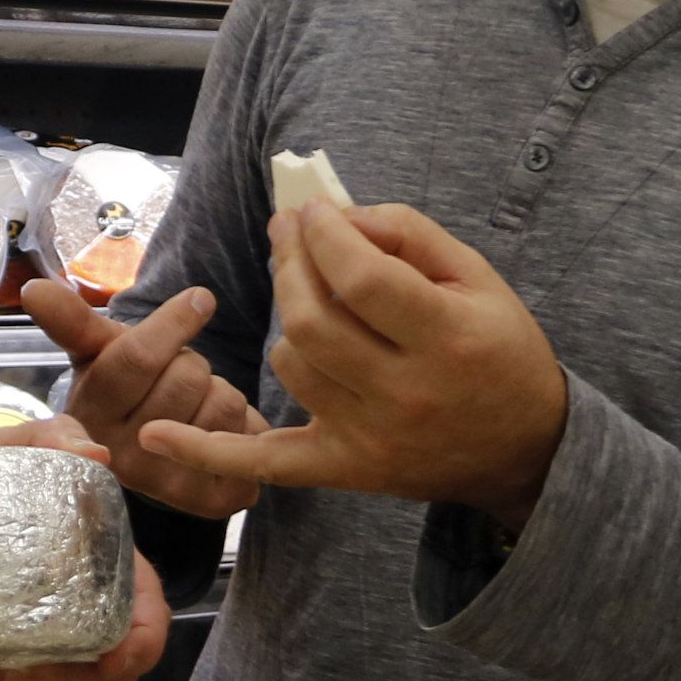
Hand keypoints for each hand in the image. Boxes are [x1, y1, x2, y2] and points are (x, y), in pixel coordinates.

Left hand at [0, 419, 175, 680]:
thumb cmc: (3, 475)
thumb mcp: (28, 447)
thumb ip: (58, 439)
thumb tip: (94, 454)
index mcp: (114, 578)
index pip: (145, 626)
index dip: (138, 649)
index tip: (113, 658)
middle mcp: (87, 627)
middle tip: (1, 677)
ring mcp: (47, 658)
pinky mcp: (1, 674)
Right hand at [19, 277, 264, 521]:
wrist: (153, 457)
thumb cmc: (124, 391)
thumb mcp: (97, 354)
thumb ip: (71, 322)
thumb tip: (33, 288)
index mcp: (88, 415)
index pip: (135, 359)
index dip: (171, 325)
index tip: (201, 298)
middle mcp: (121, 458)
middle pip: (188, 374)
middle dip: (191, 363)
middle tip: (174, 378)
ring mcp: (165, 485)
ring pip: (223, 401)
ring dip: (218, 392)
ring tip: (192, 408)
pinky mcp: (209, 501)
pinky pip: (248, 435)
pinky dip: (244, 422)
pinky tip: (218, 432)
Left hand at [138, 203, 566, 519]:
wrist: (525, 449)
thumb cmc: (500, 350)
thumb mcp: (477, 276)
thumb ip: (407, 233)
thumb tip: (334, 216)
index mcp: (446, 338)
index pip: (359, 277)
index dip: (322, 234)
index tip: (311, 211)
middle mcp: (405, 392)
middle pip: (311, 319)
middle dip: (289, 262)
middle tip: (285, 232)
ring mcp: (369, 437)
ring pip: (291, 362)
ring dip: (287, 317)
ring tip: (306, 295)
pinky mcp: (344, 469)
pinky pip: (267, 463)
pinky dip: (208, 453)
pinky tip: (156, 436)